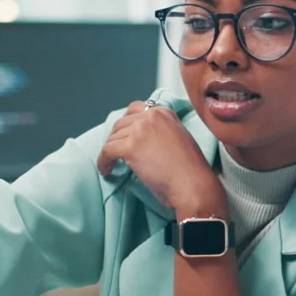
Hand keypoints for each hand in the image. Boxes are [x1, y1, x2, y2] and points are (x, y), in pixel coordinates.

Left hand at [97, 101, 224, 211]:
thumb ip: (162, 131)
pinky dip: (103, 162)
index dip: (127, 124)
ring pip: (113, 138)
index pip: (136, 109)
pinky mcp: (130, 147)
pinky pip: (107, 151)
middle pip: (122, 123)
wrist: (192, 185)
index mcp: (165, 113)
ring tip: (110, 165)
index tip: (125, 136)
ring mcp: (140, 130)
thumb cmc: (190, 170)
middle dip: (117, 138)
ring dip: (110, 151)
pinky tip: (106, 171)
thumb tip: (144, 139)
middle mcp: (151, 116)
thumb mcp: (180, 139)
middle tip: (115, 152)